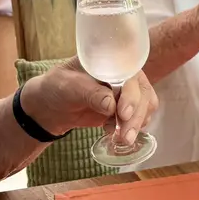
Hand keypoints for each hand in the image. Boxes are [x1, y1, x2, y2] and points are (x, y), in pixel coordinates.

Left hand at [23, 60, 159, 144]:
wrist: (53, 106)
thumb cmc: (58, 87)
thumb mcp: (69, 86)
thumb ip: (89, 93)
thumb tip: (111, 105)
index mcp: (111, 60)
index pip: (130, 73)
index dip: (131, 92)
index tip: (123, 112)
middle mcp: (124, 73)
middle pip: (142, 92)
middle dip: (135, 115)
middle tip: (125, 135)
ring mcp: (127, 91)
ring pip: (145, 105)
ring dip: (137, 124)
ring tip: (123, 139)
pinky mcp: (126, 108)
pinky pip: (140, 116)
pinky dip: (133, 128)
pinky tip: (117, 135)